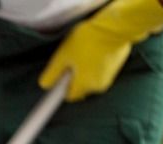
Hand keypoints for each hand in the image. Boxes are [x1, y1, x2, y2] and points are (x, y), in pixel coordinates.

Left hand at [40, 0, 162, 100]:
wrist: (115, 27)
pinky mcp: (117, 68)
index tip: (59, 80)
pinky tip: (95, 52)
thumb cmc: (87, 41)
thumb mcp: (62, 56)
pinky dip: (96, 66)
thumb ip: (52, 74)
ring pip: (90, 80)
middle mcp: (98, 87)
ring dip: (85, 72)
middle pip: (80, 88)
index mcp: (84, 85)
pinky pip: (101, 72)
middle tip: (71, 61)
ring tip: (84, 54)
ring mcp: (109, 78)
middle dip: (74, 78)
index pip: (69, 96)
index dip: (61, 89)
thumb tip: (45, 85)